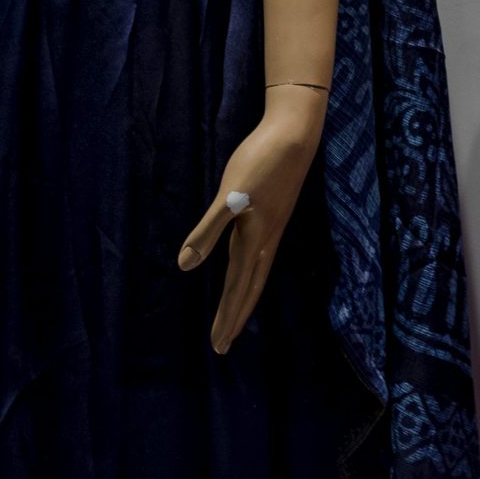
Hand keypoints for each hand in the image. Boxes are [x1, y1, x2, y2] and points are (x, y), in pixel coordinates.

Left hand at [178, 85, 327, 352]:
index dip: (227, 316)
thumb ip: (207, 231)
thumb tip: (185, 266)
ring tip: (235, 317)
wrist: (295, 133)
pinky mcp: (273, 214)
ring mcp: (272, 227)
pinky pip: (258, 256)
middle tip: (222, 345)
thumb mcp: (229, 196)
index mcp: (254, 239)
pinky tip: (245, 267)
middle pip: (249, 287)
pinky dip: (249, 274)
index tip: (218, 344)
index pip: (238, 288)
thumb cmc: (260, 161)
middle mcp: (265, 239)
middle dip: (235, 316)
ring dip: (243, 298)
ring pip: (255, 273)